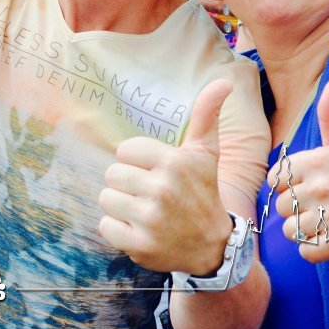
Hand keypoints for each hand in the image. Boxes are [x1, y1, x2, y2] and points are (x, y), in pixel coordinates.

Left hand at [99, 79, 234, 273]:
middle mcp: (162, 189)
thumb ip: (206, 115)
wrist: (213, 247)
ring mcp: (150, 219)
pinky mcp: (139, 245)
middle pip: (112, 174)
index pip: (124, 150)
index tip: (157, 173)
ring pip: (106, 198)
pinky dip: (118, 230)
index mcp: (175, 162)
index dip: (137, 162)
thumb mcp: (206, 153)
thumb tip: (224, 81)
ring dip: (121, 206)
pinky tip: (140, 231)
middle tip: (152, 195)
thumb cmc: (203, 193)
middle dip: (129, 184)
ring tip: (144, 212)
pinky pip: (105, 226)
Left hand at [273, 79, 328, 262]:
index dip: (290, 187)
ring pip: (292, 232)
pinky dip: (317, 252)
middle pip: (281, 208)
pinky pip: (306, 253)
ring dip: (309, 233)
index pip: (276, 180)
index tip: (313, 188)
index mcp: (316, 160)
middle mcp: (321, 185)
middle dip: (300, 212)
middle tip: (328, 208)